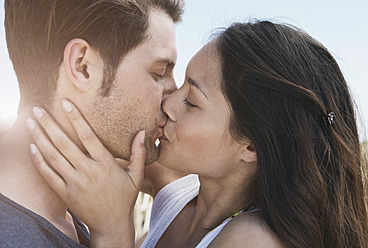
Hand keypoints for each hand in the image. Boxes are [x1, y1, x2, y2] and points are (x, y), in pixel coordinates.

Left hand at [26, 99, 144, 246]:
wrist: (112, 225)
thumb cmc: (124, 197)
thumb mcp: (136, 175)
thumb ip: (138, 153)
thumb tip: (141, 132)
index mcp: (106, 164)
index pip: (88, 136)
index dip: (76, 118)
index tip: (65, 103)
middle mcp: (88, 172)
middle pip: (65, 143)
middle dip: (49, 124)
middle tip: (37, 109)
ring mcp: (75, 183)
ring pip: (53, 157)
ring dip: (39, 138)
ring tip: (30, 123)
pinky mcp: (65, 193)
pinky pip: (48, 174)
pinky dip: (38, 160)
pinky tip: (32, 147)